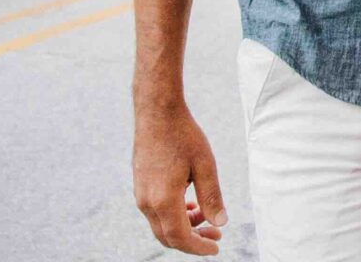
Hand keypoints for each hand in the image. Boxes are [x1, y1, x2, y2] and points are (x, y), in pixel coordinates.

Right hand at [134, 101, 226, 255]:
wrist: (157, 112)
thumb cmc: (182, 135)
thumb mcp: (205, 165)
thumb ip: (212, 196)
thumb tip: (220, 223)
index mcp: (163, 199)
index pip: (180, 237)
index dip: (198, 247)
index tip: (216, 248)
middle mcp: (147, 202)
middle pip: (168, 236)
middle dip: (193, 240)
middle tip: (216, 235)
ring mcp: (141, 195)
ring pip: (162, 225)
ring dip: (184, 226)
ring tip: (207, 216)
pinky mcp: (140, 186)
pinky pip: (156, 212)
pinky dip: (174, 215)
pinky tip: (191, 204)